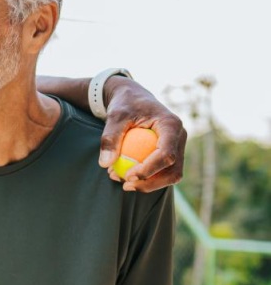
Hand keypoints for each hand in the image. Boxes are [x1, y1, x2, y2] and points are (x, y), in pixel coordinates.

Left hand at [99, 77, 186, 191]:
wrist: (133, 98)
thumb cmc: (125, 105)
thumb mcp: (114, 116)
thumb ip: (110, 138)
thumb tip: (105, 164)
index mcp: (171, 125)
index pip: (166, 154)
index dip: (149, 169)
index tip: (128, 176)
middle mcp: (179, 137)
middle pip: (173, 170)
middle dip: (151, 183)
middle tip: (125, 185)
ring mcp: (177, 147)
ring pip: (170, 175)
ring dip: (148, 184)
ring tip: (121, 180)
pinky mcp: (170, 153)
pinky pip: (162, 173)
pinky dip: (146, 179)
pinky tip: (124, 176)